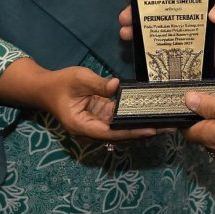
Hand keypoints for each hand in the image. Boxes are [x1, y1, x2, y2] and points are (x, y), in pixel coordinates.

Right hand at [0, 59, 152, 143]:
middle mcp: (92, 128)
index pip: (111, 133)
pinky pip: (120, 118)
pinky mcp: (102, 115)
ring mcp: (98, 122)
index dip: (131, 132)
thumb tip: (117, 86)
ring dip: (143, 124)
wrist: (45, 87)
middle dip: (144, 131)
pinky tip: (152, 111)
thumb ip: (98, 84)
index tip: (151, 130)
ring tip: (167, 121)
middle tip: (169, 126)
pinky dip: (135, 115)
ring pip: (123, 127)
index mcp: (83, 125)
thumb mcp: (78, 79)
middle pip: (121, 134)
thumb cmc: (59, 84)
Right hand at [118, 0, 214, 72]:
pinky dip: (160, 56)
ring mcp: (193, 35)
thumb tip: (212, 16)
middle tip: (123, 17)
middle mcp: (192, 15)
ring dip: (142, 33)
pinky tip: (144, 56)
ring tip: (125, 34)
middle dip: (138, 13)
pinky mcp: (198, 55)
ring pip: (162, 32)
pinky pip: (176, 55)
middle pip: (160, 12)